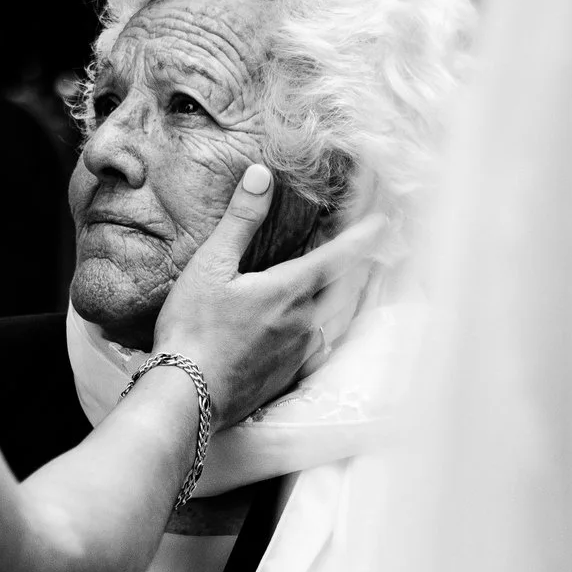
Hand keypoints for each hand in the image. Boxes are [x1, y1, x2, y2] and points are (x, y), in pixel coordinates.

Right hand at [155, 165, 383, 422]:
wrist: (188, 397)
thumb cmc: (193, 330)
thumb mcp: (210, 267)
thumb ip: (240, 221)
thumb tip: (262, 174)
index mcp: (289, 290)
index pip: (340, 255)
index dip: (364, 234)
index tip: (383, 220)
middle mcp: (305, 321)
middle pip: (348, 286)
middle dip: (362, 262)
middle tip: (372, 243)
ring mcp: (300, 350)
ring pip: (338, 315)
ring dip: (349, 293)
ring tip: (353, 278)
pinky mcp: (289, 373)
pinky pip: (322, 340)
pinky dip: (330, 321)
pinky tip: (320, 323)